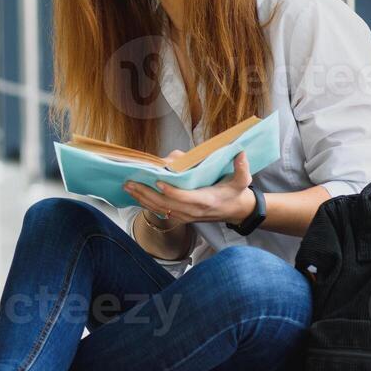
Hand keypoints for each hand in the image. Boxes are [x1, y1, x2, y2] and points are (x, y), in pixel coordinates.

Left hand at [124, 151, 255, 225]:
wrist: (235, 211)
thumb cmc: (235, 193)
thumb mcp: (242, 180)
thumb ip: (241, 168)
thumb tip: (240, 153)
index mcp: (205, 201)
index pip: (184, 198)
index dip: (170, 191)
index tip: (158, 181)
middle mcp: (192, 211)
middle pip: (165, 204)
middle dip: (146, 194)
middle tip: (131, 183)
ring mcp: (185, 216)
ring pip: (159, 209)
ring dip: (142, 199)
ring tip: (128, 187)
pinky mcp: (180, 217)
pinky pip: (160, 212)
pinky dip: (147, 204)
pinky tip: (135, 196)